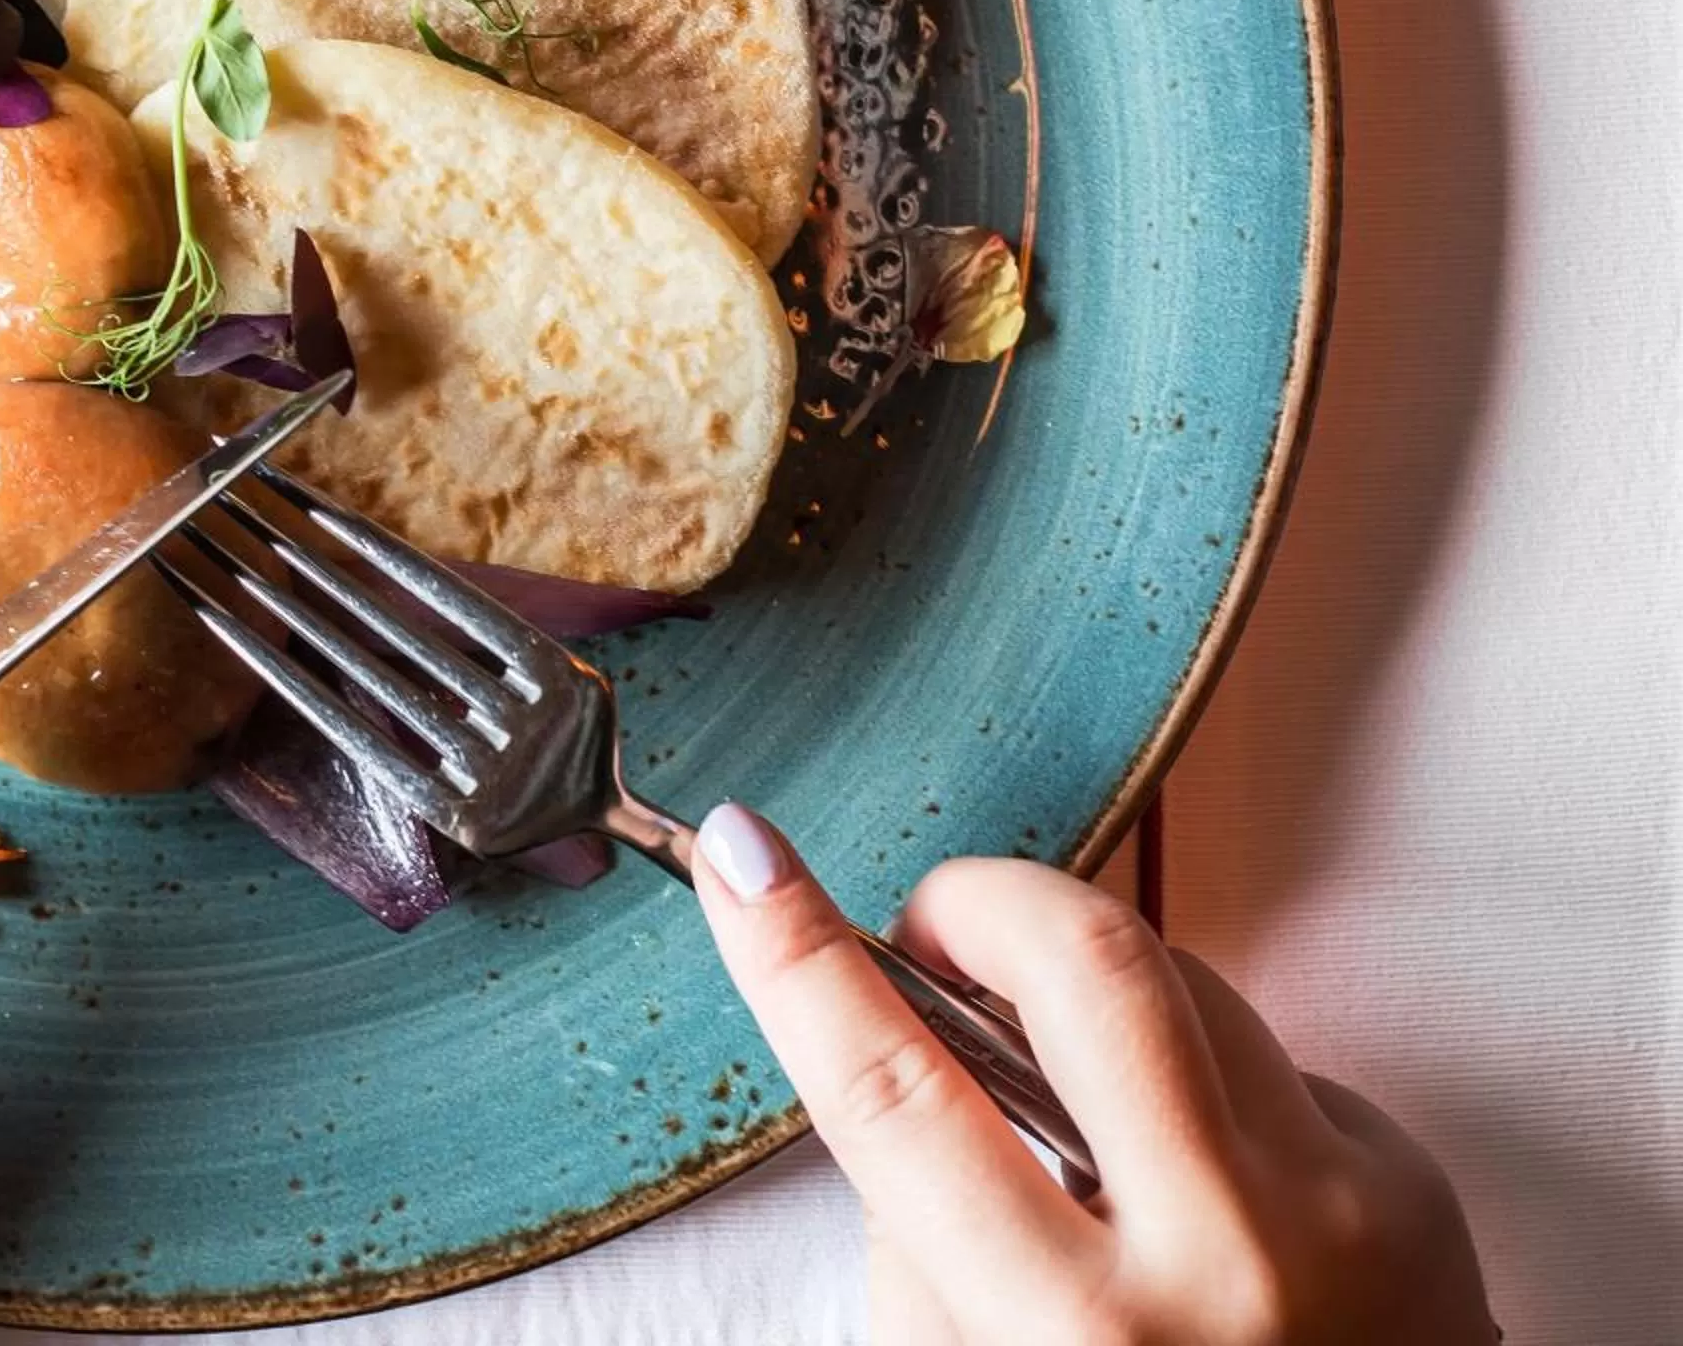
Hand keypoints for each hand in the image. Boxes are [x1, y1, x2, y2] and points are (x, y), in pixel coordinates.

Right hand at [689, 804, 1493, 1344]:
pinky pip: (1264, 1060)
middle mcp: (1217, 1261)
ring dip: (1088, 997)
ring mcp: (1335, 1212)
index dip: (792, 953)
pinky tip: (1201, 1181)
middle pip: (1077, 957)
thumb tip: (909, 1040)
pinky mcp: (1411, 1187)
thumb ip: (926, 1230)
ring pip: (1176, 977)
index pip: (890, 1090)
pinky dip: (1201, 1089)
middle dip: (976, 901)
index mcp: (1072, 1337)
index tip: (740, 853)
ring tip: (1069, 1089)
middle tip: (932, 931)